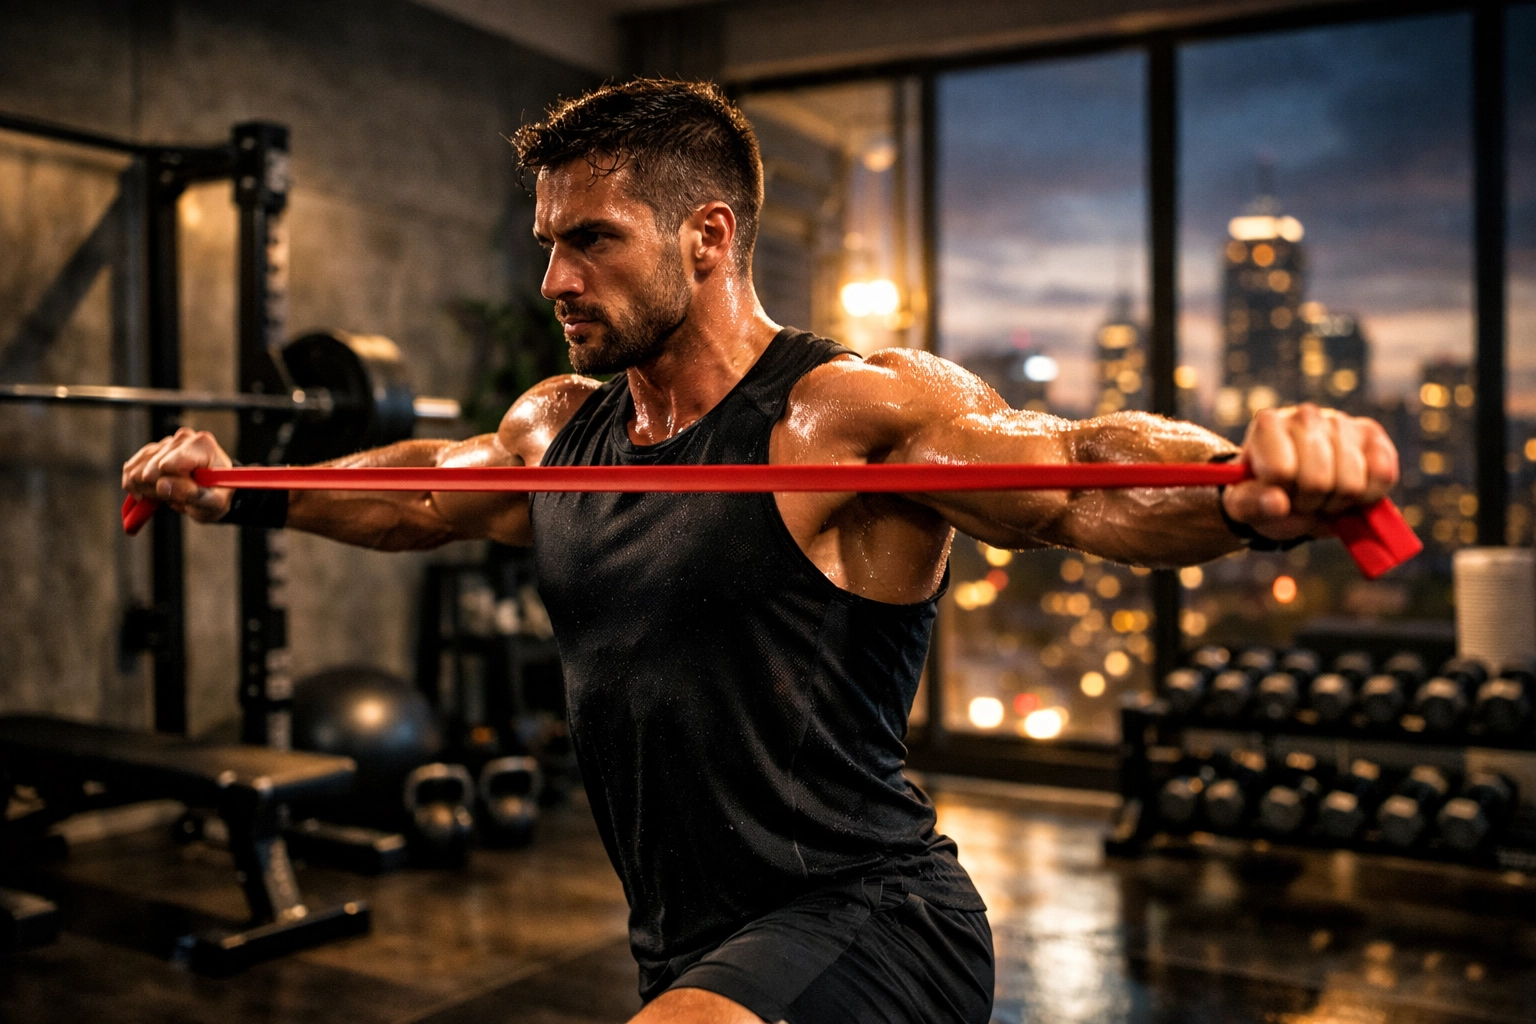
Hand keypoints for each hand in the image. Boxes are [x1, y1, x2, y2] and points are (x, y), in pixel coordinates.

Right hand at [121, 428, 235, 522]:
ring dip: (148, 489)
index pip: (169, 464)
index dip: (169, 485)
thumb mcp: (212, 502)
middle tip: (175, 499)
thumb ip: (191, 494)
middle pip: (152, 468)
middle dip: (160, 489)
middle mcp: (183, 439)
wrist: (214, 491)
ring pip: (137, 469)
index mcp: (202, 445)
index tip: (180, 496)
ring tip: (167, 495)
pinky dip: (135, 485)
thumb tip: (162, 485)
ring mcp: (166, 443)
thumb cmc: (217, 495)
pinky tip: (147, 493)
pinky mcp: (151, 451)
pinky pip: (130, 469)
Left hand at [1224, 404, 1399, 541]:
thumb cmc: (1265, 494)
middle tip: (1300, 498)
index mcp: (1268, 425)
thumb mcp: (1244, 505)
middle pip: (1317, 482)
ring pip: (1351, 483)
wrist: (1295, 489)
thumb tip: (1277, 503)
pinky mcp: (1373, 434)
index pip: (1281, 472)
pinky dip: (1369, 495)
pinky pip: (1384, 475)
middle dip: (1309, 503)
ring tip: (1322, 494)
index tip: (1274, 494)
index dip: (1280, 497)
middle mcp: (1305, 415)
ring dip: (1337, 502)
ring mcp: (1342, 422)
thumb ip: (1251, 505)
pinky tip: (1352, 491)